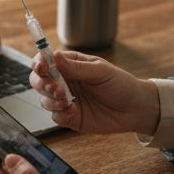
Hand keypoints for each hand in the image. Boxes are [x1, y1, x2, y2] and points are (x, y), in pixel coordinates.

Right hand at [31, 50, 159, 136]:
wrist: (135, 109)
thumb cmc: (121, 84)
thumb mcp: (100, 71)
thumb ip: (76, 66)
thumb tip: (55, 56)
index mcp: (70, 65)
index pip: (46, 61)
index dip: (39, 62)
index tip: (41, 67)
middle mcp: (65, 82)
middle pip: (38, 80)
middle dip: (42, 83)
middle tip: (54, 88)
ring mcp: (66, 100)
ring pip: (44, 99)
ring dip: (51, 99)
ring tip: (67, 100)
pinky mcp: (70, 117)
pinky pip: (55, 116)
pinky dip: (60, 113)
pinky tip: (73, 110)